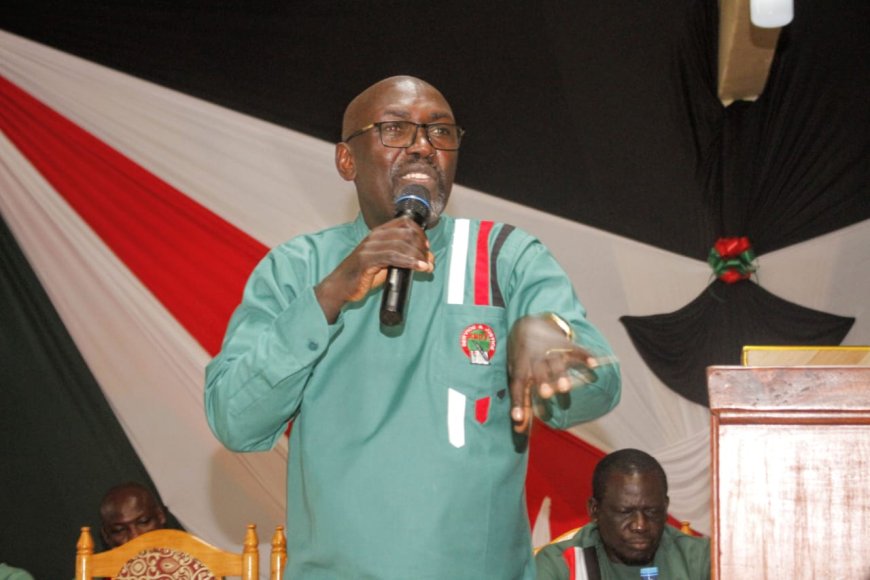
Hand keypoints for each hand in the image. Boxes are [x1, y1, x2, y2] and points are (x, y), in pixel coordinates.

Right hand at [315, 216, 433, 322]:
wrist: (341, 286)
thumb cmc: (363, 275)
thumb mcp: (387, 263)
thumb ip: (404, 258)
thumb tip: (429, 260)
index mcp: (379, 233)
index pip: (404, 222)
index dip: (420, 232)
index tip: (427, 246)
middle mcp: (374, 236)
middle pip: (406, 233)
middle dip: (421, 246)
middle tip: (429, 260)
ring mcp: (370, 247)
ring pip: (402, 245)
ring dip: (419, 256)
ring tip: (427, 266)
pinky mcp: (367, 260)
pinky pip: (393, 257)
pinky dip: (410, 262)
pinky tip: (419, 267)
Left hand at [507, 313, 597, 433]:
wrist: (528, 325)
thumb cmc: (522, 360)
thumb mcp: (518, 378)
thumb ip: (522, 403)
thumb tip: (519, 431)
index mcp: (521, 368)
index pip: (517, 386)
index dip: (518, 402)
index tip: (517, 419)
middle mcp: (534, 359)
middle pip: (538, 372)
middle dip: (543, 382)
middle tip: (547, 394)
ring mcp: (550, 351)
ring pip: (555, 362)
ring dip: (561, 374)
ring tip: (565, 387)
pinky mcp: (564, 344)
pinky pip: (575, 349)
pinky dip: (584, 355)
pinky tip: (593, 364)